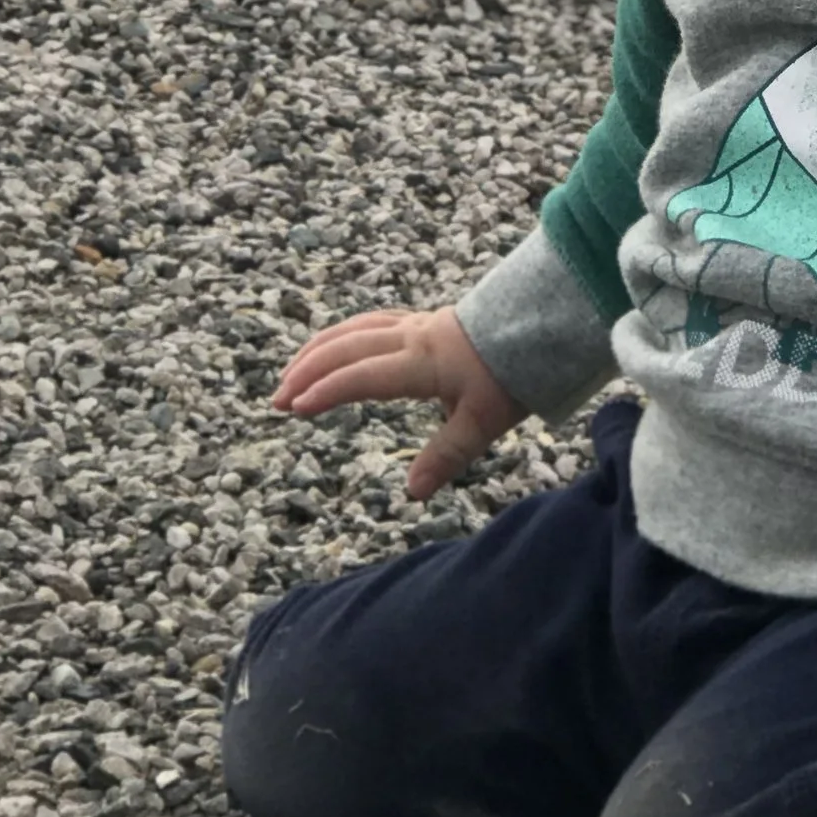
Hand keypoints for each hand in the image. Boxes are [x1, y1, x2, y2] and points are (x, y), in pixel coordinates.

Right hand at [270, 304, 523, 500]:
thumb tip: (413, 494)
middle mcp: (410, 339)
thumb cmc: (514, 373)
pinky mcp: (419, 322)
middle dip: (307, 372)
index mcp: (422, 363)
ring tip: (290, 376)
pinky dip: (340, 337)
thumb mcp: (485, 422)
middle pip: (346, 348)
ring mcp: (413, 326)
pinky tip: (330, 349)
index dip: (326, 391)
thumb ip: (446, 456)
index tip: (294, 407)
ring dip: (317, 352)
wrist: (539, 324)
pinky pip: (367, 323)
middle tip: (276, 400)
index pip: (362, 375)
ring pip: (352, 330)